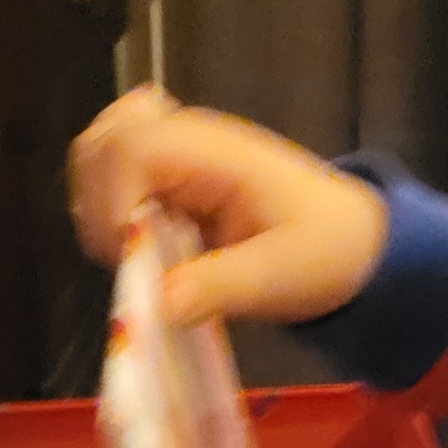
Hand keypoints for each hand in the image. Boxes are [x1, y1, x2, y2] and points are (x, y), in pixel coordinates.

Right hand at [68, 87, 387, 327]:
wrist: (351, 244)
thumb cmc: (326, 251)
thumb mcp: (282, 275)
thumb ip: (221, 286)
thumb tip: (160, 306)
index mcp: (216, 152)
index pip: (132, 147)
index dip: (113, 200)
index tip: (131, 254)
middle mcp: (186, 142)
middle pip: (101, 141)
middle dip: (97, 203)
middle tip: (130, 258)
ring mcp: (174, 158)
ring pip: (98, 157)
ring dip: (98, 209)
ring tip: (138, 255)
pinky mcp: (167, 182)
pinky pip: (112, 181)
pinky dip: (109, 214)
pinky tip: (143, 248)